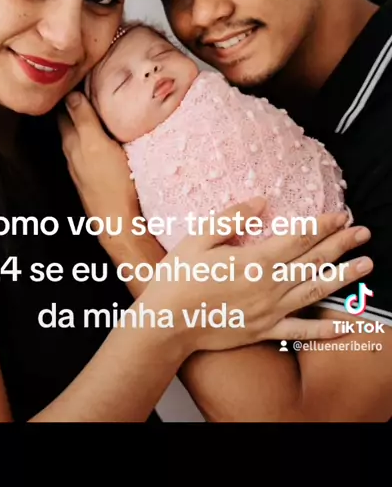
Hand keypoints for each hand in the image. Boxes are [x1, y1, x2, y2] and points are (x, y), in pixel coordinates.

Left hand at [58, 91, 139, 221]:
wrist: (118, 220)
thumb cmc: (110, 182)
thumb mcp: (96, 144)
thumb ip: (83, 120)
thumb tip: (70, 94)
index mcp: (71, 141)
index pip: (64, 111)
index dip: (69, 94)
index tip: (78, 79)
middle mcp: (72, 153)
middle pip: (70, 123)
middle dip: (75, 106)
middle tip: (89, 88)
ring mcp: (82, 166)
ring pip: (79, 137)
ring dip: (85, 122)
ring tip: (98, 107)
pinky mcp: (93, 176)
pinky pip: (89, 149)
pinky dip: (93, 137)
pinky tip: (104, 136)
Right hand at [142, 197, 372, 354]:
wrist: (167, 322)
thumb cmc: (180, 277)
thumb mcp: (200, 237)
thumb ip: (233, 217)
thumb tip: (262, 201)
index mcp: (255, 260)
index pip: (298, 238)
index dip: (322, 225)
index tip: (341, 215)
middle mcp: (269, 286)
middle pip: (313, 262)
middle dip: (341, 245)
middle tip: (363, 232)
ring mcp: (269, 311)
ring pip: (315, 292)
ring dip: (343, 278)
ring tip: (366, 266)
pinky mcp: (264, 331)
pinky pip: (300, 330)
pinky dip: (324, 329)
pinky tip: (345, 324)